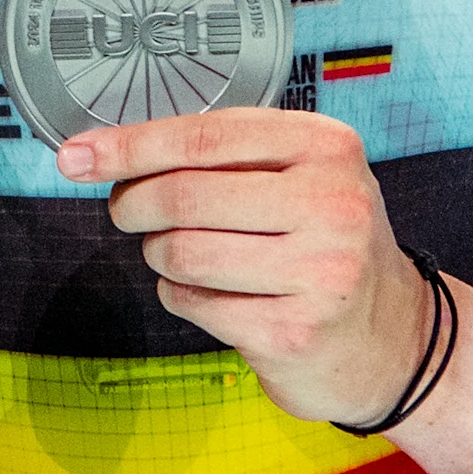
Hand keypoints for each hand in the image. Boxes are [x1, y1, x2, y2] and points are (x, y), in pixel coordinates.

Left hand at [60, 105, 433, 427]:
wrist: (394, 339)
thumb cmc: (328, 244)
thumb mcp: (303, 177)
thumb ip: (226, 155)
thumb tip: (106, 150)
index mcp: (328, 148)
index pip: (206, 135)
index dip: (131, 144)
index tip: (78, 155)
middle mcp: (332, 204)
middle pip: (183, 195)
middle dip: (134, 204)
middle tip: (129, 211)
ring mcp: (320, 273)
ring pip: (181, 252)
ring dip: (159, 254)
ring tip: (178, 253)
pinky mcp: (294, 332)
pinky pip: (194, 303)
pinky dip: (180, 295)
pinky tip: (208, 293)